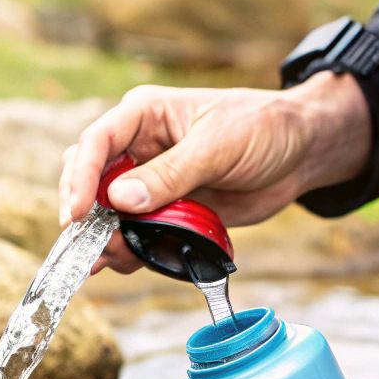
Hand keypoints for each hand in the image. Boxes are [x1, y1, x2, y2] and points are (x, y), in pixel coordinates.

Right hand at [57, 71, 370, 273]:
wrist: (301, 154)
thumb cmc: (263, 128)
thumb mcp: (218, 146)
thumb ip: (170, 174)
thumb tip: (119, 201)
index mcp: (144, 115)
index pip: (96, 142)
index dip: (80, 178)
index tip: (77, 213)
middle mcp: (140, 147)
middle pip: (90, 180)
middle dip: (86, 214)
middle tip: (94, 245)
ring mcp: (151, 182)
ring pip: (108, 213)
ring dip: (106, 238)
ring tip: (112, 260)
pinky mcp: (167, 211)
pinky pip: (137, 233)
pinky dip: (129, 250)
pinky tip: (127, 263)